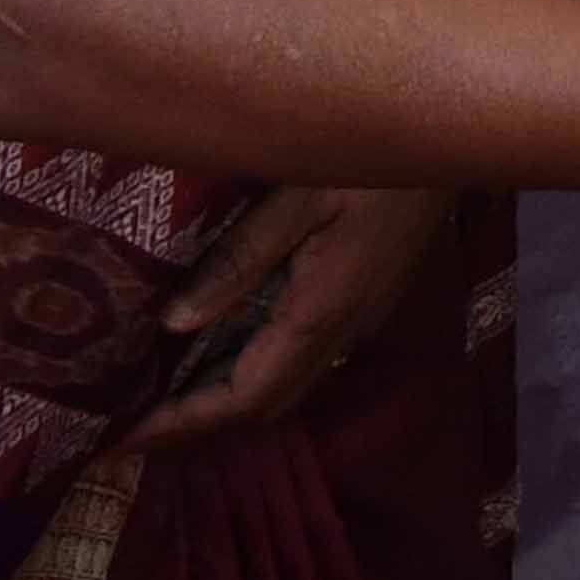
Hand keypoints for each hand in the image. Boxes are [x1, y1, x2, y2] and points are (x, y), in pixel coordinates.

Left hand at [135, 183, 455, 449]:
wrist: (456, 141)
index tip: (123, 438)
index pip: (242, 397)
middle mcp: (342, 333)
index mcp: (320, 313)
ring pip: (286, 386)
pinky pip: (302, 359)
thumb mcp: (297, 197)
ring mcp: (360, 320)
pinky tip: (223, 346)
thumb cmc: (372, 159)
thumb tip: (172, 325)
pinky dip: (253, 371)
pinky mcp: (367, 301)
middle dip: (197, 426)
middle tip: (129, 425)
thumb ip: (239, 260)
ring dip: (226, 402)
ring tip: (165, 394)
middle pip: (264, 407)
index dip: (182, 425)